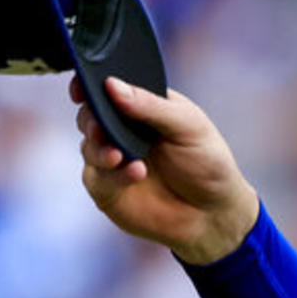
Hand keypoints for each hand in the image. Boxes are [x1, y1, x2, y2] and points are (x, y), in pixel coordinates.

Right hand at [73, 75, 259, 264]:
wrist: (214, 213)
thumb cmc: (207, 163)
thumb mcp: (189, 126)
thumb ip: (151, 106)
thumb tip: (113, 86)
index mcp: (142, 106)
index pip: (109, 88)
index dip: (90, 84)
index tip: (82, 87)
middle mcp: (122, 131)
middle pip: (90, 115)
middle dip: (91, 119)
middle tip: (100, 127)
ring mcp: (113, 159)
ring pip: (88, 146)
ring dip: (100, 149)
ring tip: (121, 156)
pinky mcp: (108, 189)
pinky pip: (97, 178)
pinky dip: (113, 175)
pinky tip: (135, 173)